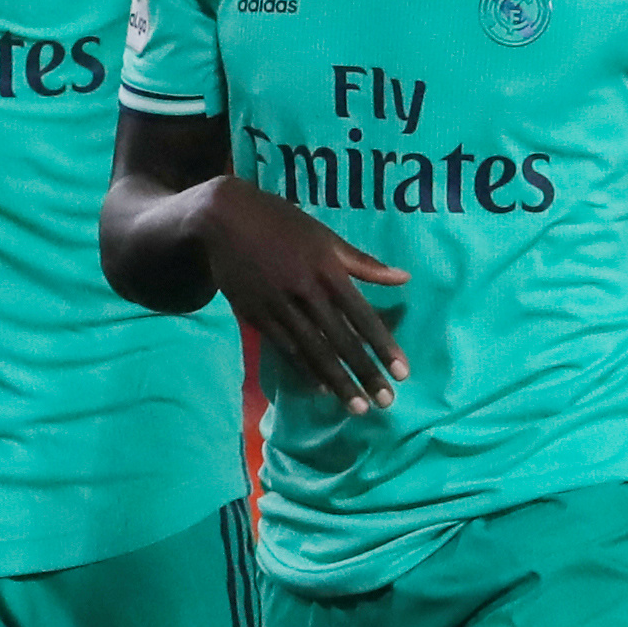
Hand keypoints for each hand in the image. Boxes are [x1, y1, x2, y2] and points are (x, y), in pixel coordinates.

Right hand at [197, 182, 409, 412]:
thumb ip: (363, 262)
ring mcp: (278, 306)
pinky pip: (284, 348)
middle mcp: (305, 291)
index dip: (383, 345)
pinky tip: (321, 389)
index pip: (362, 315)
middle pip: (340, 340)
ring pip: (313, 350)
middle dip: (365, 372)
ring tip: (356, 406)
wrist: (223, 219)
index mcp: (327, 269)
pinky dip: (304, 370)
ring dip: (337, 380)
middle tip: (385, 401)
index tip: (402, 372)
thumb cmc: (282, 224)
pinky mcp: (255, 315)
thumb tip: (404, 278)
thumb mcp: (325, 236)